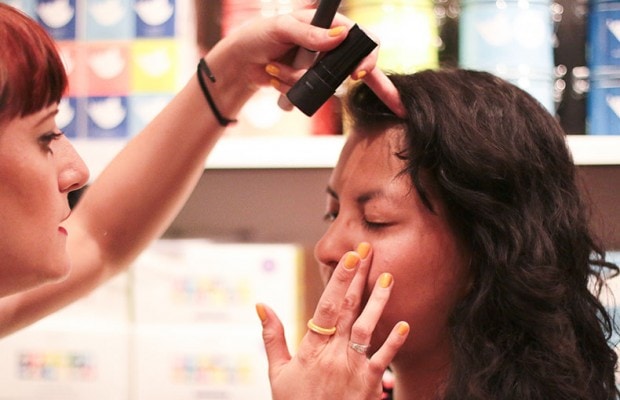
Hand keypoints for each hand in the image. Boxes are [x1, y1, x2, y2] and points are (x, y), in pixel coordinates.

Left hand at [243, 12, 404, 117]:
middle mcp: (327, 46)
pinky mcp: (307, 83)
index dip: (366, 56)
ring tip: (274, 67)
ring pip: (324, 84)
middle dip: (332, 74)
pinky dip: (289, 88)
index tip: (356, 72)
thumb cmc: (258, 35)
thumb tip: (340, 34)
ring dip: (296, 79)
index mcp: (327, 25)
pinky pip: (309, 93)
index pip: (360, 38)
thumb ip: (310, 33)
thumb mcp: (282, 28)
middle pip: (349, 65)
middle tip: (314, 74)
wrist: (241, 61)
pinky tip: (274, 77)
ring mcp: (317, 66)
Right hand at [256, 243, 409, 399]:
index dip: (339, 281)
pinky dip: (393, 343)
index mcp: (311, 349)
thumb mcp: (277, 372)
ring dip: (378, 301)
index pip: (326, 307)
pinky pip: (382, 360)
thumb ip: (272, 337)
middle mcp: (333, 354)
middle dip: (358, 278)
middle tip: (368, 250)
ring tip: (388, 277)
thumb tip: (261, 305)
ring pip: (366, 327)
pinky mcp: (368, 384)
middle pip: (347, 308)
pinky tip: (405, 324)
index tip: (350, 257)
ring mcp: (352, 368)